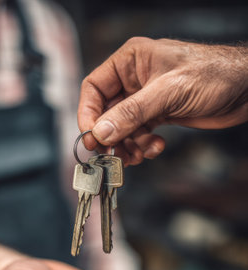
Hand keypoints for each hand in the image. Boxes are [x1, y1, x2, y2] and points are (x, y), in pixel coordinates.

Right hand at [78, 38, 247, 165]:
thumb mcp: (168, 92)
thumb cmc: (213, 74)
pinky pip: (139, 134)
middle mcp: (134, 80)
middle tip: (112, 155)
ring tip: (137, 157)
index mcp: (130, 61)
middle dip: (109, 136)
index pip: (94, 88)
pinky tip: (155, 148)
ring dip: (126, 146)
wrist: (245, 89)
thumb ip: (132, 113)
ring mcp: (145, 99)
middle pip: (106, 112)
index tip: (92, 138)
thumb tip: (101, 132)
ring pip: (121, 128)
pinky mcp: (158, 114)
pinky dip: (143, 146)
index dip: (88, 114)